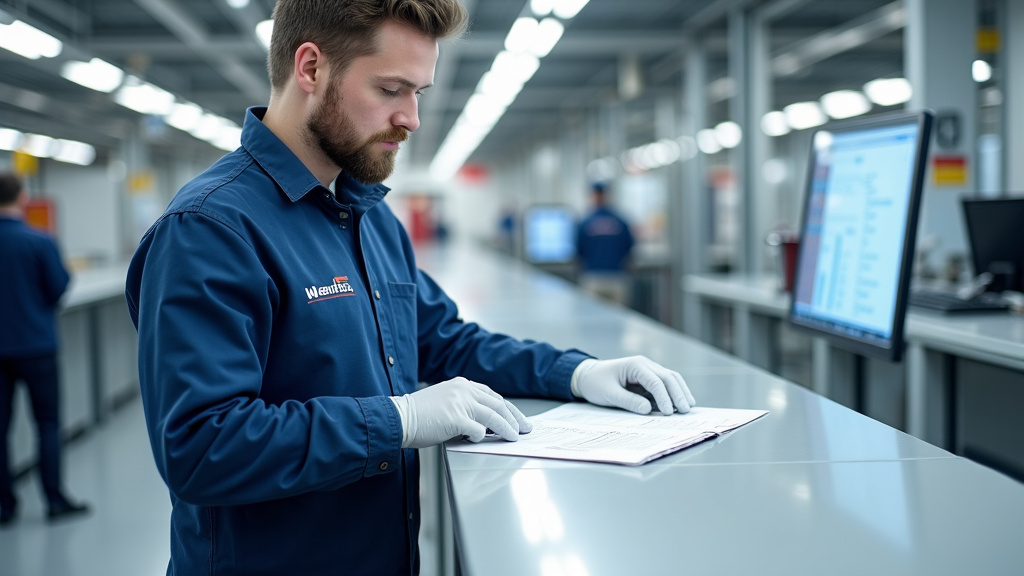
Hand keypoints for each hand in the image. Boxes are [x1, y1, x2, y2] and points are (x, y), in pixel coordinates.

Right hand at [390, 378, 532, 448]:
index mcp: (462, 384)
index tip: (518, 419)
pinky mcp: (455, 418)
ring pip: (494, 416)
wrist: (399, 418)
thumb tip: (486, 424)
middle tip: (525, 429)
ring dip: (507, 428)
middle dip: (515, 418)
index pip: (493, 396)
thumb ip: (465, 407)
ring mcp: (460, 402)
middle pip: (499, 404)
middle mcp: (463, 389)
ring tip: (513, 437)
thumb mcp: (446, 402)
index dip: (508, 409)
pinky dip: (482, 436)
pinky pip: (477, 429)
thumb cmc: (419, 415)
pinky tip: (481, 440)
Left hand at [572, 356, 694, 414]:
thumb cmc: (596, 383)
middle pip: (668, 377)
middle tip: (685, 411)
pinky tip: (679, 404)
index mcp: (635, 365)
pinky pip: (664, 384)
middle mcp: (645, 365)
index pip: (655, 381)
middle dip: (678, 394)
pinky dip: (673, 393)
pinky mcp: (648, 378)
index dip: (664, 397)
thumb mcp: (608, 394)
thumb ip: (628, 401)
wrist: (587, 376)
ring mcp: (648, 370)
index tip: (669, 412)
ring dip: (680, 392)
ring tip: (687, 407)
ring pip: (670, 379)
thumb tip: (648, 409)